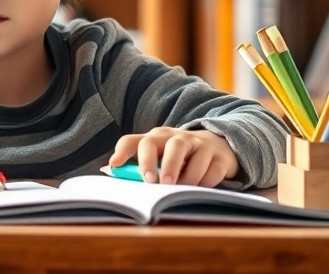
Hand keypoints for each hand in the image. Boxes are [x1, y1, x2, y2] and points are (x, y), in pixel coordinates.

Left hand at [108, 127, 238, 186]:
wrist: (217, 144)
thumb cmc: (178, 155)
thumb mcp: (158, 154)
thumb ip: (135, 164)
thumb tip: (109, 171)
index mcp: (157, 137)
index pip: (136, 140)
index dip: (123, 151)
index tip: (114, 165)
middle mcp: (178, 137)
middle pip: (171, 145)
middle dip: (164, 164)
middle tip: (157, 183)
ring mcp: (201, 145)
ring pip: (193, 156)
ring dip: (186, 176)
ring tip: (179, 190)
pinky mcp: (219, 157)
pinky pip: (212, 170)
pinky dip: (206, 182)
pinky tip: (200, 188)